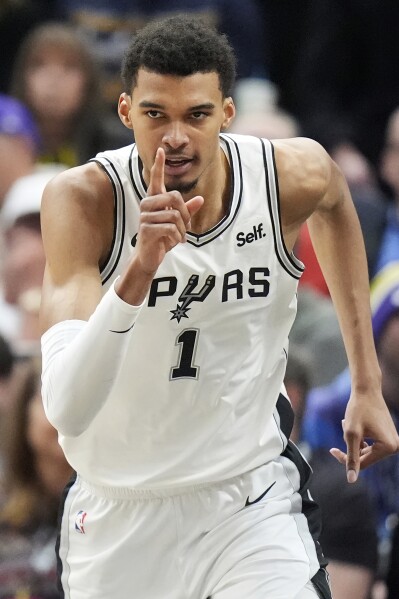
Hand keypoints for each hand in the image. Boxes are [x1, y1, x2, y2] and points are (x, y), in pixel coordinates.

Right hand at [136, 148, 203, 273]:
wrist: (149, 257)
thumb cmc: (162, 238)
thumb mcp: (178, 224)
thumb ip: (188, 211)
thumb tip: (201, 199)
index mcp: (154, 201)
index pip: (156, 180)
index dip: (159, 165)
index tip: (161, 150)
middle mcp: (147, 205)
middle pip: (174, 197)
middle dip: (186, 213)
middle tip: (186, 227)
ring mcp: (145, 217)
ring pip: (174, 215)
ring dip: (182, 229)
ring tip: (179, 237)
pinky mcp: (146, 229)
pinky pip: (170, 228)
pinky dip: (177, 237)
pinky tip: (174, 242)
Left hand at [330, 389, 398, 482]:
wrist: (367, 389)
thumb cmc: (359, 409)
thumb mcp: (351, 434)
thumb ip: (351, 458)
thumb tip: (351, 480)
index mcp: (388, 447)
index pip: (363, 464)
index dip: (345, 459)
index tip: (332, 450)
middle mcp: (394, 446)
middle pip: (365, 458)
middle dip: (350, 446)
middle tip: (344, 427)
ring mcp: (392, 441)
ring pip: (365, 450)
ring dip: (353, 440)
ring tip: (348, 422)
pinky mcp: (387, 436)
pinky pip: (370, 443)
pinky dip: (359, 436)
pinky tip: (351, 422)